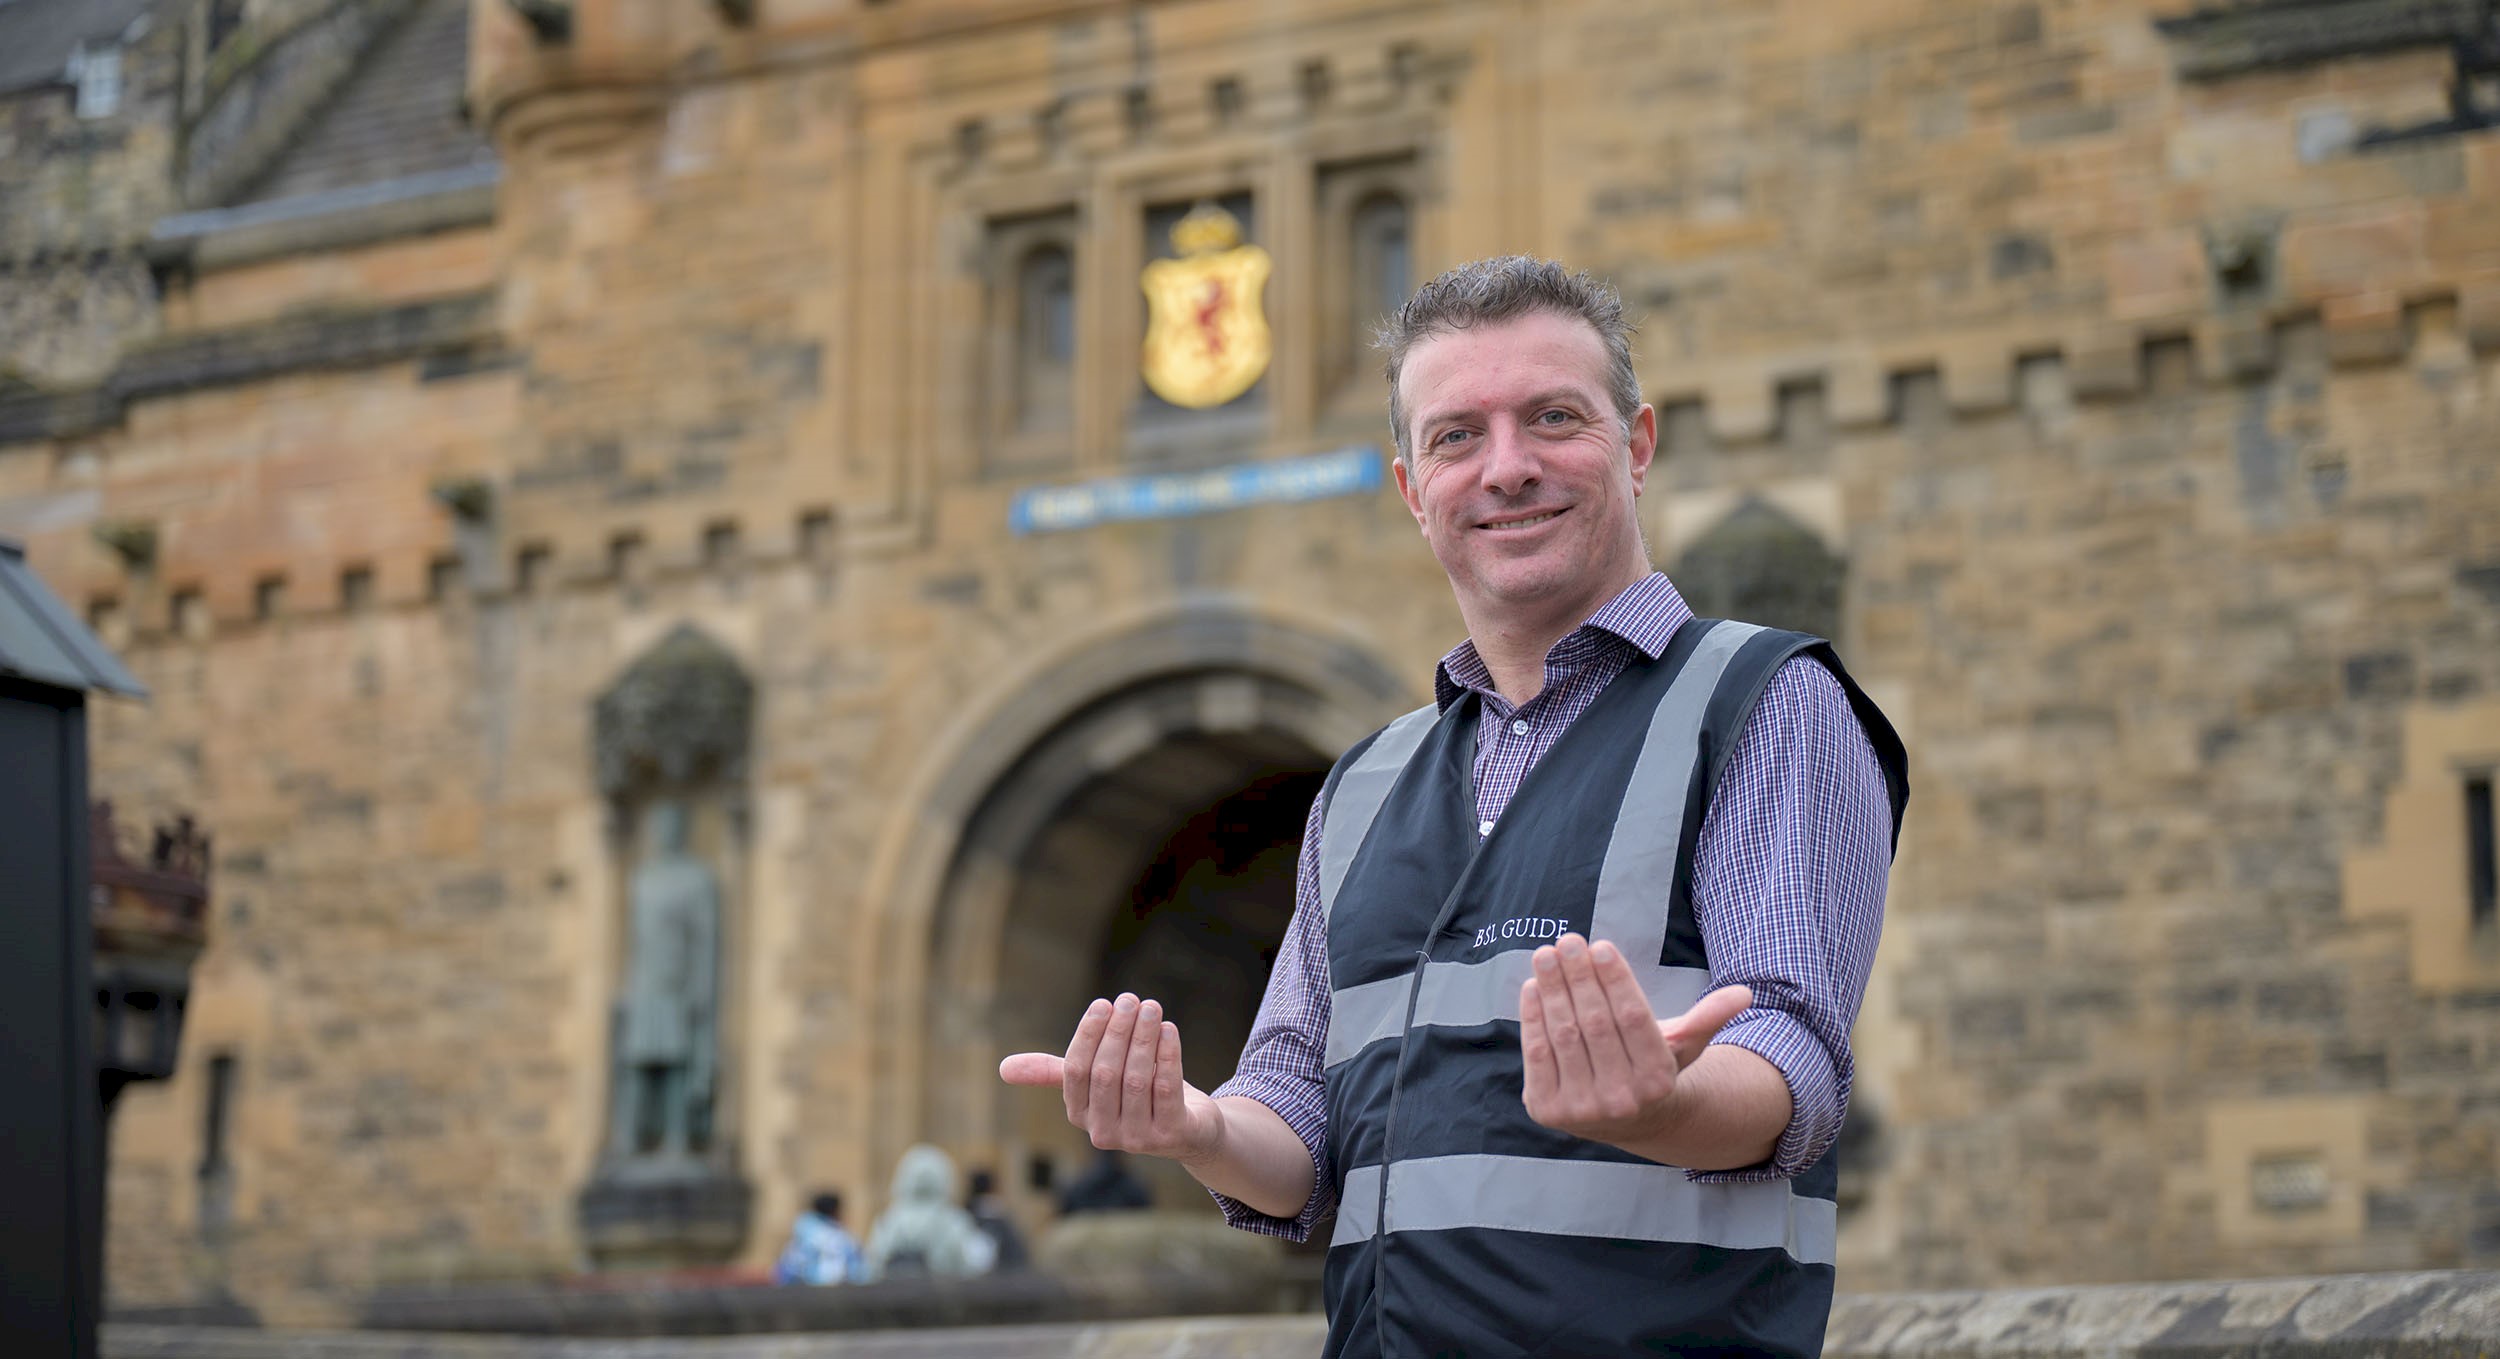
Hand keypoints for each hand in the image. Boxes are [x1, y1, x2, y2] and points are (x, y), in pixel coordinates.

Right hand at [999, 994, 1226, 1166]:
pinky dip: (1168, 1055)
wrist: (1189, 1130)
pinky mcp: (1170, 1136)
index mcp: (1079, 1114)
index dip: (1088, 1035)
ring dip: (1143, 1037)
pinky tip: (1169, 1029)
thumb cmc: (1138, 1096)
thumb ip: (1057, 1071)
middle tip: (1131, 999)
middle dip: (1118, 1031)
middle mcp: (1102, 1132)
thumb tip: (1002, 1068)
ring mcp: (1136, 1139)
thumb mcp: (1097, 1083)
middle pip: (1105, 1073)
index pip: (1076, 1071)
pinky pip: (1166, 1089)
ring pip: (1136, 1079)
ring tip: (1152, 1007)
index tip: (1103, 1004)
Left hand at [1520, 933, 1753, 1148]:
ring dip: (1553, 989)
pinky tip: (1533, 985)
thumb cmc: (1651, 1067)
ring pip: (1564, 1035)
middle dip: (1579, 977)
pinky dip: (1532, 1017)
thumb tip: (1744, 994)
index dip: (1616, 980)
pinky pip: (1537, 1054)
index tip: (1601, 946)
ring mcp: (1581, 1108)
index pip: (1633, 1019)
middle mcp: (1621, 1099)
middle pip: (1596, 1024)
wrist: (1622, 1120)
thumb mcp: (1684, 1045)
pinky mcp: (1546, 1111)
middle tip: (1568, 941)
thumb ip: (1708, 1018)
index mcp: (1657, 1079)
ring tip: (1546, 954)